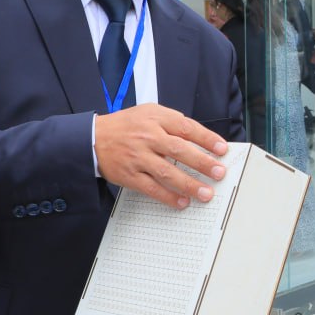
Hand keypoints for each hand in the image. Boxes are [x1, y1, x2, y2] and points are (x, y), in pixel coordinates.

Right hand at [95, 103, 228, 208]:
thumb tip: (199, 137)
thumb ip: (173, 121)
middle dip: (202, 163)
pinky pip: (152, 188)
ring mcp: (138, 157)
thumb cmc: (126, 126)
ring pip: (167, 172)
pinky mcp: (130, 175)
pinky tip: (182, 202)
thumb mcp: (149, 113)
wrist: (92, 139)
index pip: (186, 127)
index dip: (206, 138)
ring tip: (205, 193)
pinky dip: (168, 197)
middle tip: (219, 173)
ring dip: (188, 184)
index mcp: (155, 119)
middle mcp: (147, 137)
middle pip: (179, 150)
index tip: (222, 149)